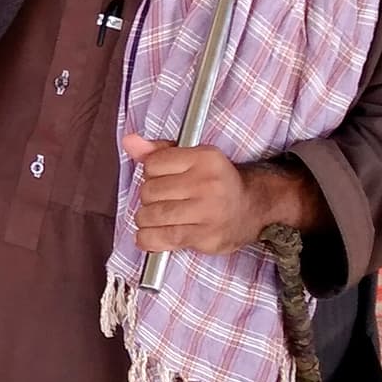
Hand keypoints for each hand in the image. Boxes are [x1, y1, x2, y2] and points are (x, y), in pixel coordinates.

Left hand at [122, 134, 322, 254]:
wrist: (252, 207)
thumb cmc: (215, 181)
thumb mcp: (192, 158)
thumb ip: (158, 151)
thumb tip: (129, 142)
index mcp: (204, 158)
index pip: (153, 164)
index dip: (150, 173)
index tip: (161, 178)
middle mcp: (208, 183)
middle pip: (150, 191)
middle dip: (148, 198)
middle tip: (161, 200)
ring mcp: (208, 212)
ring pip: (152, 215)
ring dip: (145, 219)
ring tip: (155, 218)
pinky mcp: (206, 236)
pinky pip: (163, 238)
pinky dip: (148, 239)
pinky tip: (150, 236)